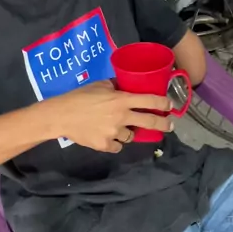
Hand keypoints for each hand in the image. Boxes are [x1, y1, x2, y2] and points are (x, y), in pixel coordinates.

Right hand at [48, 81, 172, 152]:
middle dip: (163, 124)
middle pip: (150, 122)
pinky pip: (117, 146)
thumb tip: (126, 86)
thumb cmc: (79, 96)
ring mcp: (114, 133)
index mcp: (121, 100)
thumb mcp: (100, 85)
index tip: (170, 106)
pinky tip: (107, 136)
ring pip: (131, 136)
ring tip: (119, 128)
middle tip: (170, 126)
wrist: (61, 115)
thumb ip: (116, 86)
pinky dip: (115, 142)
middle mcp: (121, 117)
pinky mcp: (105, 145)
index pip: (149, 100)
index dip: (163, 103)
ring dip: (129, 132)